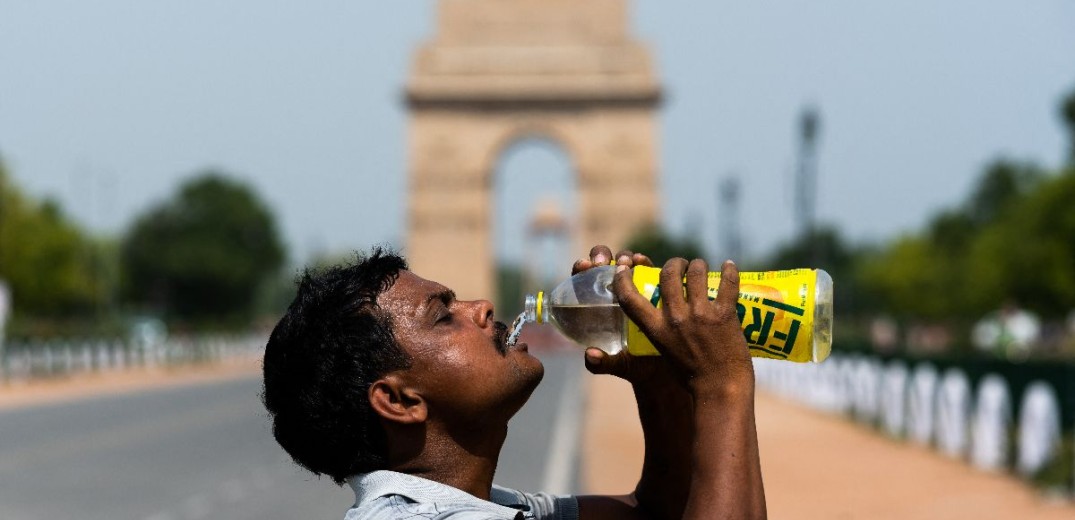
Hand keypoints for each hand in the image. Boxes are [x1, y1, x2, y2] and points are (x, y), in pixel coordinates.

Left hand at [573, 245, 673, 386]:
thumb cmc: (639, 366)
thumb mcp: (621, 366)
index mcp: (598, 308)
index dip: (580, 270)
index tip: (583, 267)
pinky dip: (643, 261)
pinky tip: (643, 261)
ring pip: (624, 263)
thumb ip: (603, 364)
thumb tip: (590, 355)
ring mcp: (635, 288)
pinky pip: (647, 269)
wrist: (669, 368)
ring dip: (623, 257)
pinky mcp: (654, 286)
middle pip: (601, 266)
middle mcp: (614, 294)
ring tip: (627, 261)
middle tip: (603, 263)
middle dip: (600, 256)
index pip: (582, 283)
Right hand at [612, 258, 753, 396]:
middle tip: (681, 265)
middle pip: (668, 274)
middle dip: (674, 263)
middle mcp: (676, 319)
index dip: (623, 279)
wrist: (720, 390)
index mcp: (656, 330)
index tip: (624, 269)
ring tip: (702, 267)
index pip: (630, 298)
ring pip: (697, 271)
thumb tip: (641, 323)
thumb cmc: (691, 377)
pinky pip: (727, 283)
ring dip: (699, 265)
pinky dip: (730, 270)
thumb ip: (658, 331)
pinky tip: (729, 266)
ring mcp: (701, 315)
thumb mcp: (663, 352)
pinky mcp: (725, 315)